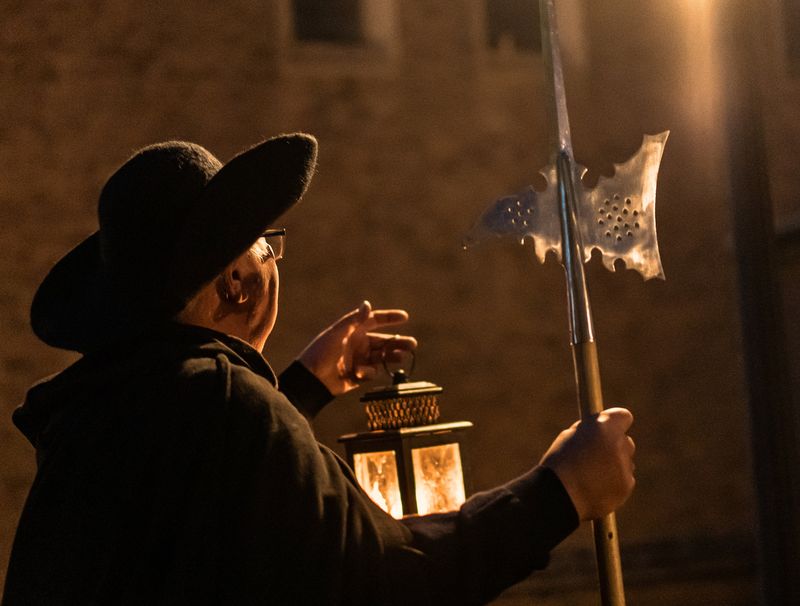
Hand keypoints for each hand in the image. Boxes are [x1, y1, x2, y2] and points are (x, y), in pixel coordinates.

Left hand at [297, 301, 417, 395]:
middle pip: (384, 341)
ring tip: (402, 357)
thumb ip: (355, 319)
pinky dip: (368, 371)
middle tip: (412, 345)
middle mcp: (359, 343)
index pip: (376, 320)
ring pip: (382, 356)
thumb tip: (367, 303)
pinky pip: (371, 371)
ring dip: (392, 356)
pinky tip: (358, 373)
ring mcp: (360, 359)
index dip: (390, 318)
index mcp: (354, 330)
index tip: (405, 317)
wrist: (312, 378)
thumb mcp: (338, 333)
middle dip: (398, 342)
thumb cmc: (322, 352)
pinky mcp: (359, 374)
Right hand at [539, 407, 635, 520]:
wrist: (560, 494)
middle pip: (626, 441)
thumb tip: (601, 432)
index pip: (623, 416)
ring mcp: (625, 465)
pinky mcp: (627, 485)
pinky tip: (595, 488)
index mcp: (603, 426)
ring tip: (591, 476)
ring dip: (614, 466)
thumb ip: (591, 432)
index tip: (608, 429)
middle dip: (614, 447)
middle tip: (596, 456)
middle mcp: (619, 443)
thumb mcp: (570, 437)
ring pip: (625, 462)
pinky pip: (624, 480)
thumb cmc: (559, 464)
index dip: (615, 422)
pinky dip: (614, 483)